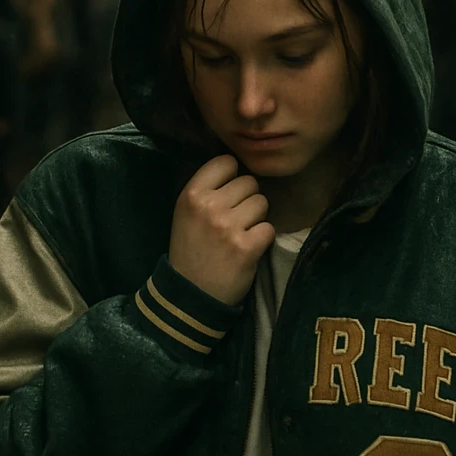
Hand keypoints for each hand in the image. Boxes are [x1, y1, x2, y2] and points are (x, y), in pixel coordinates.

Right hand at [168, 155, 275, 305]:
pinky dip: (262, 239)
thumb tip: (239, 170)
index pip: (226, 162)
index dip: (232, 177)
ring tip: (240, 234)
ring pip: (262, 203)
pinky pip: (269, 228)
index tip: (227, 194)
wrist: (191, 293)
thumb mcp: (186, 213)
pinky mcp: (247, 247)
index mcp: (191, 194)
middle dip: (246, 199)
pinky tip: (248, 248)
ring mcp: (229, 226)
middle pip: (249, 182)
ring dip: (256, 218)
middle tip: (234, 220)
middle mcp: (209, 206)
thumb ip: (208, 189)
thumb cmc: (191, 249)